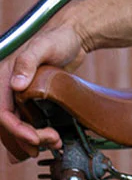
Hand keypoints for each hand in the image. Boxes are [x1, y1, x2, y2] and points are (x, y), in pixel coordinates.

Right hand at [0, 23, 86, 162]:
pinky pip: (27, 123)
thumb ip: (28, 61)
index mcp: (4, 77)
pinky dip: (36, 135)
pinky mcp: (31, 100)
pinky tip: (51, 140)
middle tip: (52, 140)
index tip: (35, 138)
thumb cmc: (59, 37)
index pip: (2, 112)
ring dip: (33, 140)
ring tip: (55, 142)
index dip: (16, 129)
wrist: (75, 36)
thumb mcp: (44, 46)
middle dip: (27, 138)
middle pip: (9, 124)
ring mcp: (19, 96)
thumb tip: (16, 85)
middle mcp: (7, 89)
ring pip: (18, 127)